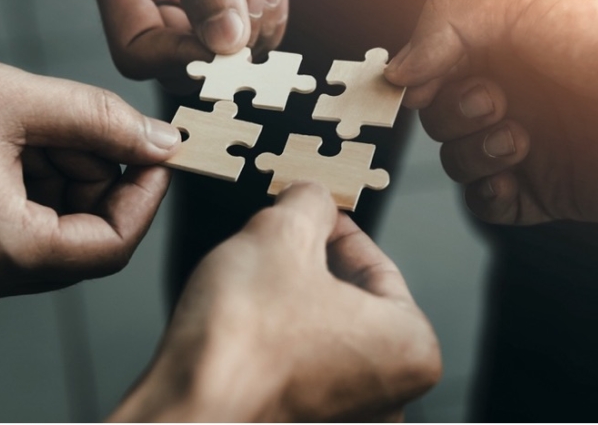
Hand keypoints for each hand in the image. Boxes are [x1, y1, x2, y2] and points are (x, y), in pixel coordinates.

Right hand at [0, 36, 179, 306]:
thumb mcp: (19, 100)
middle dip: (100, 175)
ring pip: (56, 224)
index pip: (112, 246)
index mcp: (3, 253)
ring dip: (67, 170)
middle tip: (88, 123)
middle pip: (85, 236)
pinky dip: (36, 176)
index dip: (146, 195)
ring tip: (37, 121)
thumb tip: (163, 142)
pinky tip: (16, 135)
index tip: (158, 150)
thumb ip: (103, 123)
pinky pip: (21, 218)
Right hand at [83, 0, 298, 88]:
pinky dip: (265, 16)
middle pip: (181, 54)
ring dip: (251, 31)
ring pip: (217, 45)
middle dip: (223, 44)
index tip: (223, 45)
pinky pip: (244, 23)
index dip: (179, 59)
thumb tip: (224, 44)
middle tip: (252, 4)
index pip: (136, 49)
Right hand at [111, 183, 440, 421]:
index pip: (377, 265)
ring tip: (256, 279)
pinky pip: (302, 366)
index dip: (335, 227)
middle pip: (352, 301)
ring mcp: (348, 417)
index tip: (312, 213)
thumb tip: (313, 196)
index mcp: (410, 348)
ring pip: (323, 333)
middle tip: (278, 238)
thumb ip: (309, 201)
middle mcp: (390, 395)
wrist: (186, 408)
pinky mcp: (307, 423)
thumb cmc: (241, 340)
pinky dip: (279, 339)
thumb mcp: (280, 234)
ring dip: (292, 299)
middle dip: (312, 263)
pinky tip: (247, 323)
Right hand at [385, 0, 597, 224]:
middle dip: (454, 112)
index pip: (433, 63)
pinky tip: (511, 180)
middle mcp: (515, 91)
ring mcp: (530, 142)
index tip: (414, 86)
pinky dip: (486, 196)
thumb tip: (397, 70)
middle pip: (439, 115)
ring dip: (473, 152)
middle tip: (495, 100)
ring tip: (520, 138)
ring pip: (456, 159)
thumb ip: (446, 21)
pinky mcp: (546, 190)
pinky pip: (486, 204)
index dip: (416, 78)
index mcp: (505, 42)